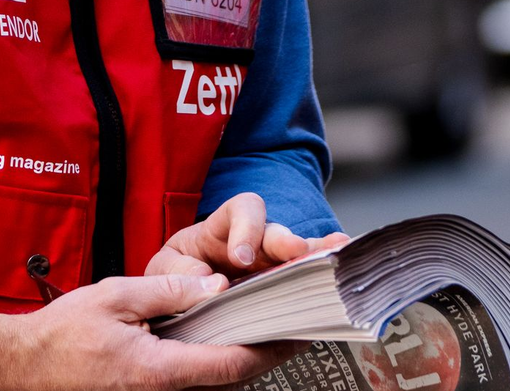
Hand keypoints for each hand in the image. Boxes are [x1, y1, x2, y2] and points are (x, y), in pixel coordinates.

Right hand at [7, 272, 298, 390]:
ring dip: (237, 360)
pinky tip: (217, 343)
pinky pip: (190, 384)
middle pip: (228, 380)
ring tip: (261, 329)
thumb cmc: (63, 334)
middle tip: (289, 328)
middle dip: (261, 354)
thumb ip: (169, 292)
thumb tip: (215, 285)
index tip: (296, 332)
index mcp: (159, 371)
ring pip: (211, 385)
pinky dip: (211, 365)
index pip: (230, 363)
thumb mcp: (116, 296)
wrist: (24, 368)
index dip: (269, 348)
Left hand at [145, 192, 349, 278]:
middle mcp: (253, 242)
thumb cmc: (174, 275)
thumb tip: (209, 283)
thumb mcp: (165, 269)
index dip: (246, 228)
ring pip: (297, 255)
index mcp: (221, 230)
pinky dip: (323, 275)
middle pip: (276, 231)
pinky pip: (305, 280)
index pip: (241, 210)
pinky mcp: (283, 291)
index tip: (240, 258)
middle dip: (286, 241)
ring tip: (338, 254)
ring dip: (314, 256)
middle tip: (296, 252)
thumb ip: (178, 272)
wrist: (178, 299)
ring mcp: (272, 266)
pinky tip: (344, 265)